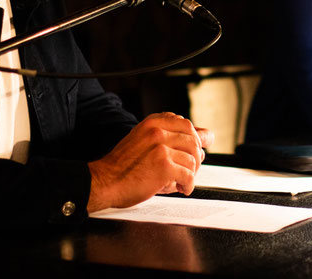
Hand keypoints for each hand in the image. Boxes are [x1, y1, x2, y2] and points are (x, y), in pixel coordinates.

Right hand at [87, 112, 214, 211]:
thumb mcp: (143, 140)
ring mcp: (162, 147)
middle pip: (193, 140)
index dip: (193, 138)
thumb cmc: (123, 165)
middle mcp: (158, 131)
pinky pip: (188, 175)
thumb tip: (206, 135)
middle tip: (189, 169)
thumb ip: (168, 136)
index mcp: (153, 122)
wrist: (104, 182)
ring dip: (191, 173)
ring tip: (182, 181)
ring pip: (193, 158)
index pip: (185, 124)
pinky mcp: (164, 166)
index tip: (193, 149)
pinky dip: (188, 185)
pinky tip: (181, 188)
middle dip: (196, 157)